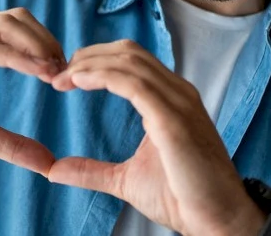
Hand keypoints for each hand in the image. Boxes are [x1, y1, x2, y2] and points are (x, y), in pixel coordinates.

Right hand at [0, 8, 65, 174]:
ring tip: (54, 68)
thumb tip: (49, 165)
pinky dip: (10, 54)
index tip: (73, 77)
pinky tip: (32, 68)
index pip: (27, 36)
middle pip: (21, 21)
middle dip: (48, 42)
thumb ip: (13, 145)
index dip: (51, 51)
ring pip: (4, 25)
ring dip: (35, 44)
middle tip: (68, 71)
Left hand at [47, 40, 265, 235]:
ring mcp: (178, 103)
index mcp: (171, 99)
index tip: (64, 78)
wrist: (217, 218)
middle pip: (128, 52)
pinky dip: (104, 77)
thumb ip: (91, 170)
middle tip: (57, 74)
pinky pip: (135, 84)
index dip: (94, 61)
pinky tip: (80, 81)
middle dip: (88, 56)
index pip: (131, 60)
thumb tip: (53, 170)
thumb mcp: (126, 180)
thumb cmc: (182, 198)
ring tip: (63, 77)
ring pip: (130, 61)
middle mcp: (177, 93)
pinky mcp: (174, 119)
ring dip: (90, 64)